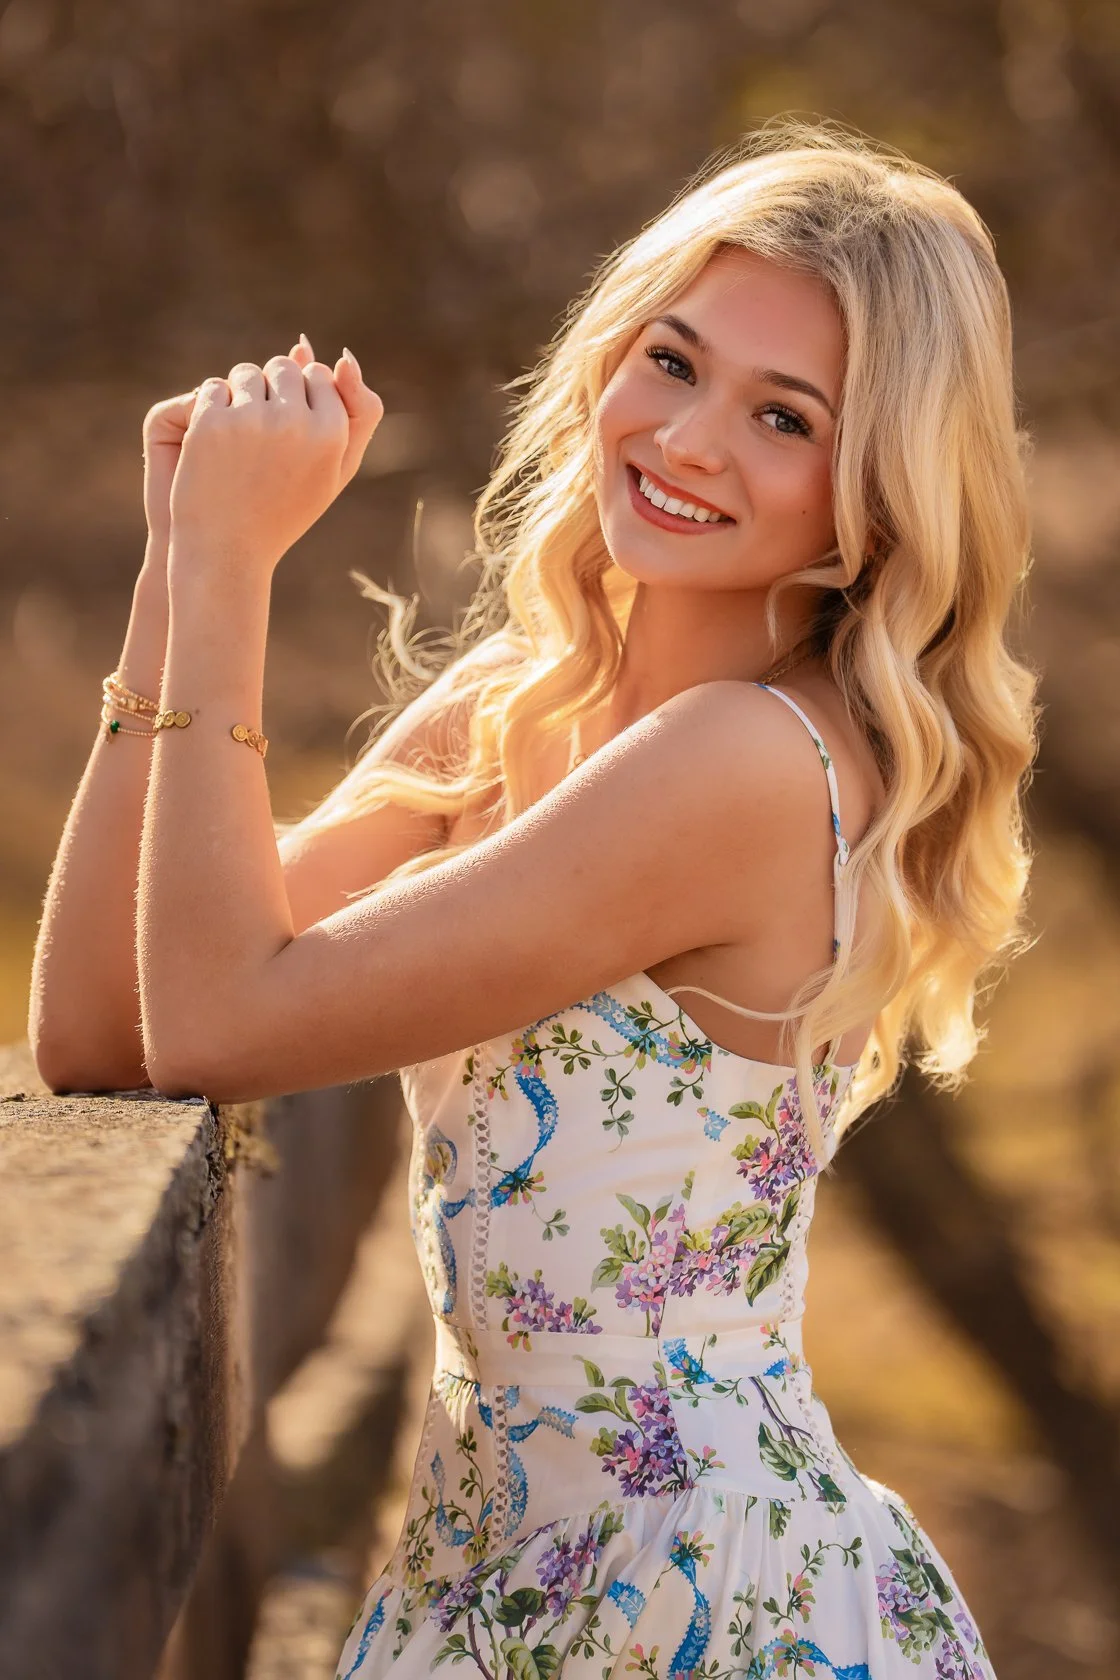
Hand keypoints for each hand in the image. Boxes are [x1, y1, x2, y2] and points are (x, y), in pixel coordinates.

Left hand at [168, 344, 382, 576]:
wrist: (229, 551)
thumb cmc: (285, 511)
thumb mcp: (334, 470)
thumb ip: (355, 415)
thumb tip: (346, 356)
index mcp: (333, 434)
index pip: (321, 375)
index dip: (303, 397)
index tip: (289, 432)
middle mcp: (297, 422)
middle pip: (285, 367)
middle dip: (272, 389)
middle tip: (262, 437)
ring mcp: (252, 420)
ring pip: (247, 372)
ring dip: (240, 395)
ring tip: (239, 440)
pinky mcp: (212, 422)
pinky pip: (215, 388)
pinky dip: (211, 408)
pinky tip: (214, 444)